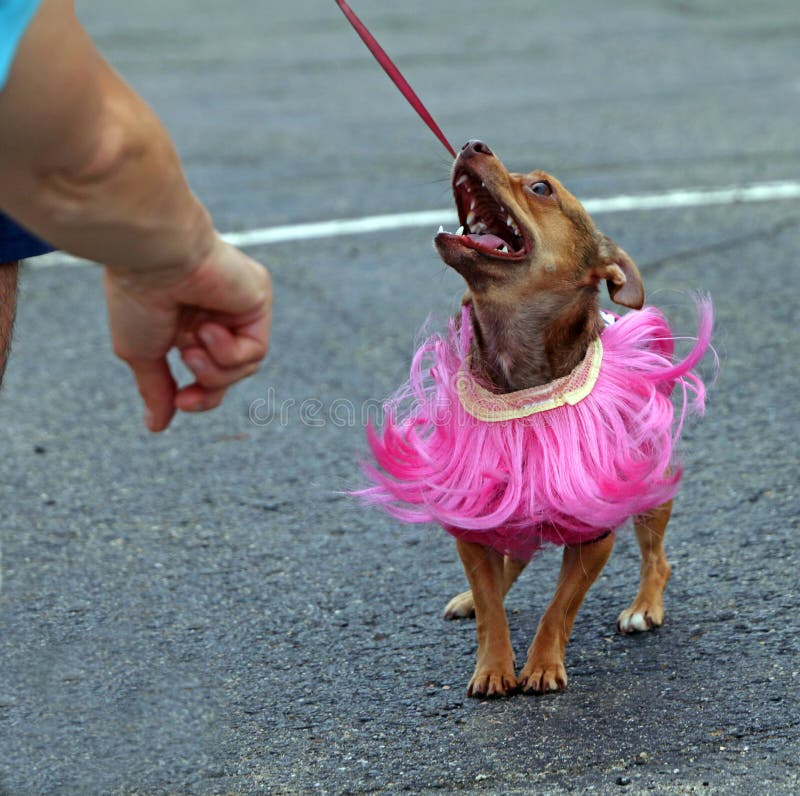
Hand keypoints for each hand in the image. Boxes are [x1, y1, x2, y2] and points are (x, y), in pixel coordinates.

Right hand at [104, 237, 271, 431]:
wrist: (152, 258)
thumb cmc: (138, 297)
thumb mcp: (140, 353)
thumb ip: (156, 389)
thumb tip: (156, 426)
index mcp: (185, 322)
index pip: (206, 371)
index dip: (199, 396)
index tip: (179, 403)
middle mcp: (215, 313)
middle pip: (229, 374)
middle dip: (209, 390)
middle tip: (186, 398)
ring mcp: (239, 306)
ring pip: (245, 366)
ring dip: (215, 369)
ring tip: (190, 348)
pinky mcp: (258, 299)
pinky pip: (255, 350)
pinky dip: (229, 351)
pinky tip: (208, 330)